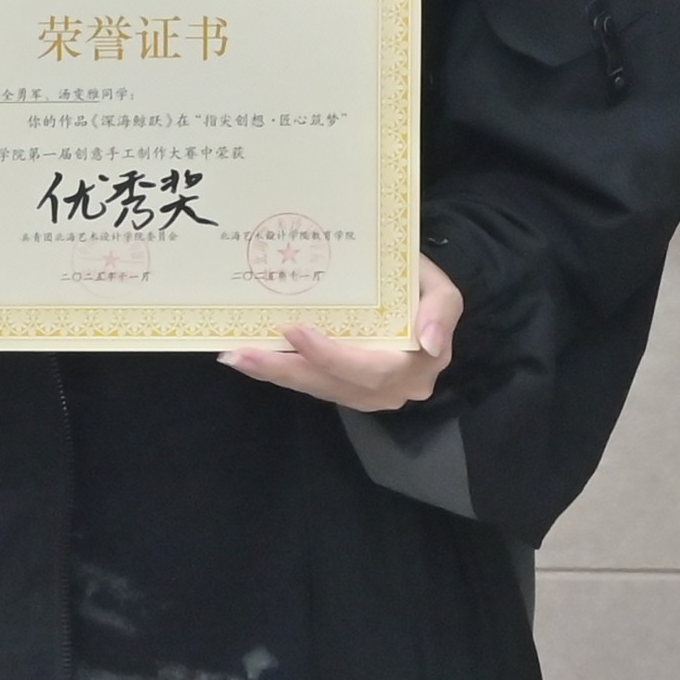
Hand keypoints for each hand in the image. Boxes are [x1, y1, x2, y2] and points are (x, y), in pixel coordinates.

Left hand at [226, 259, 463, 411]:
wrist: (418, 296)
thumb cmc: (422, 285)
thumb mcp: (442, 289)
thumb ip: (441, 311)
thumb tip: (429, 344)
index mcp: (420, 363)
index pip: (372, 369)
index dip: (332, 357)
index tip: (296, 331)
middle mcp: (397, 387)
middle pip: (337, 384)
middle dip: (288, 369)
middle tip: (242, 353)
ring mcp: (373, 394)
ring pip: (321, 388)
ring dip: (277, 374)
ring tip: (237, 357)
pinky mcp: (352, 391)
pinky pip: (317, 386)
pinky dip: (284, 374)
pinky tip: (252, 361)